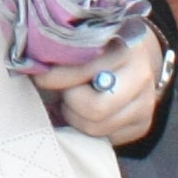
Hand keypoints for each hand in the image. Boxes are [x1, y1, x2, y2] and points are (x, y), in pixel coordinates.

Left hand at [34, 24, 172, 145]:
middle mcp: (141, 76)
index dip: (55, 77)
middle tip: (62, 93)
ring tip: (71, 102)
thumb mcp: (85, 39)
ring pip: (96, 128)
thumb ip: (64, 51)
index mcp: (125, 47)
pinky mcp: (142, 125)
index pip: (84, 72)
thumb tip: (31, 67)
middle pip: (95, 109)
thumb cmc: (99, 45)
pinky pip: (105, 138)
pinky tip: (84, 112)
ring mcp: (146, 104)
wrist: (135, 56)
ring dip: (75, 117)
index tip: (39, 75)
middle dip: (70, 103)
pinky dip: (87, 128)